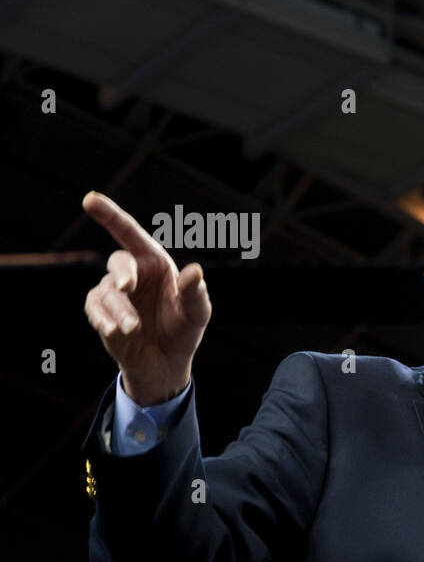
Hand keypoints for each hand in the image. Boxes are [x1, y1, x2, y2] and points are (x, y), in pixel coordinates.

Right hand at [81, 192, 211, 405]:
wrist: (166, 362)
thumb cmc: (184, 330)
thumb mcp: (197, 313)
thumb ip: (195, 293)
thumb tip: (195, 271)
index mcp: (154, 263)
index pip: (130, 233)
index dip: (109, 215)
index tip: (90, 199)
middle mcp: (132, 273)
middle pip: (118, 262)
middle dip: (122, 273)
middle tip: (127, 287)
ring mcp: (113, 292)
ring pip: (108, 293)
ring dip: (121, 311)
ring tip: (134, 329)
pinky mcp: (100, 313)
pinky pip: (95, 310)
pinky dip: (104, 319)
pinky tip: (115, 331)